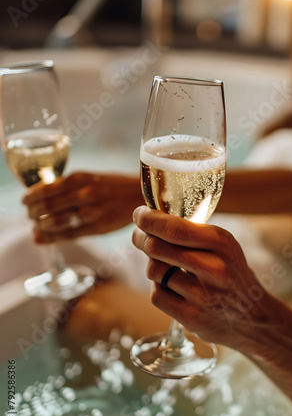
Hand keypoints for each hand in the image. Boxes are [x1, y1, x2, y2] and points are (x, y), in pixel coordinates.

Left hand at [23, 172, 142, 242]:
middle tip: (30, 215)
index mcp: (81, 178)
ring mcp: (92, 212)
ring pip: (54, 221)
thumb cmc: (115, 186)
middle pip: (46, 206)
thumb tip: (41, 196)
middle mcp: (84, 194)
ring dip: (40, 225)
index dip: (29, 197)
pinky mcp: (99, 227)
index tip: (24, 201)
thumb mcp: (92, 178)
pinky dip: (52, 238)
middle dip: (32, 213)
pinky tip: (43, 237)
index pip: (44, 189)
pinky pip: (69, 234)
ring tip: (38, 225)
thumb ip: (69, 186)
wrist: (142, 196)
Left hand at [132, 206, 285, 352]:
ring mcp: (204, 296)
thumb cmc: (232, 275)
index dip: (149, 220)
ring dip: (151, 264)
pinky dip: (158, 288)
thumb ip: (194, 234)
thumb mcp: (225, 248)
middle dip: (141, 238)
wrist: (254, 317)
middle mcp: (216, 269)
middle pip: (157, 247)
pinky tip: (171, 287)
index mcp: (223, 244)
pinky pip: (157, 295)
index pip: (175, 228)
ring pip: (154, 270)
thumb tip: (152, 219)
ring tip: (162, 264)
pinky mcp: (193, 318)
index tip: (139, 214)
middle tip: (139, 236)